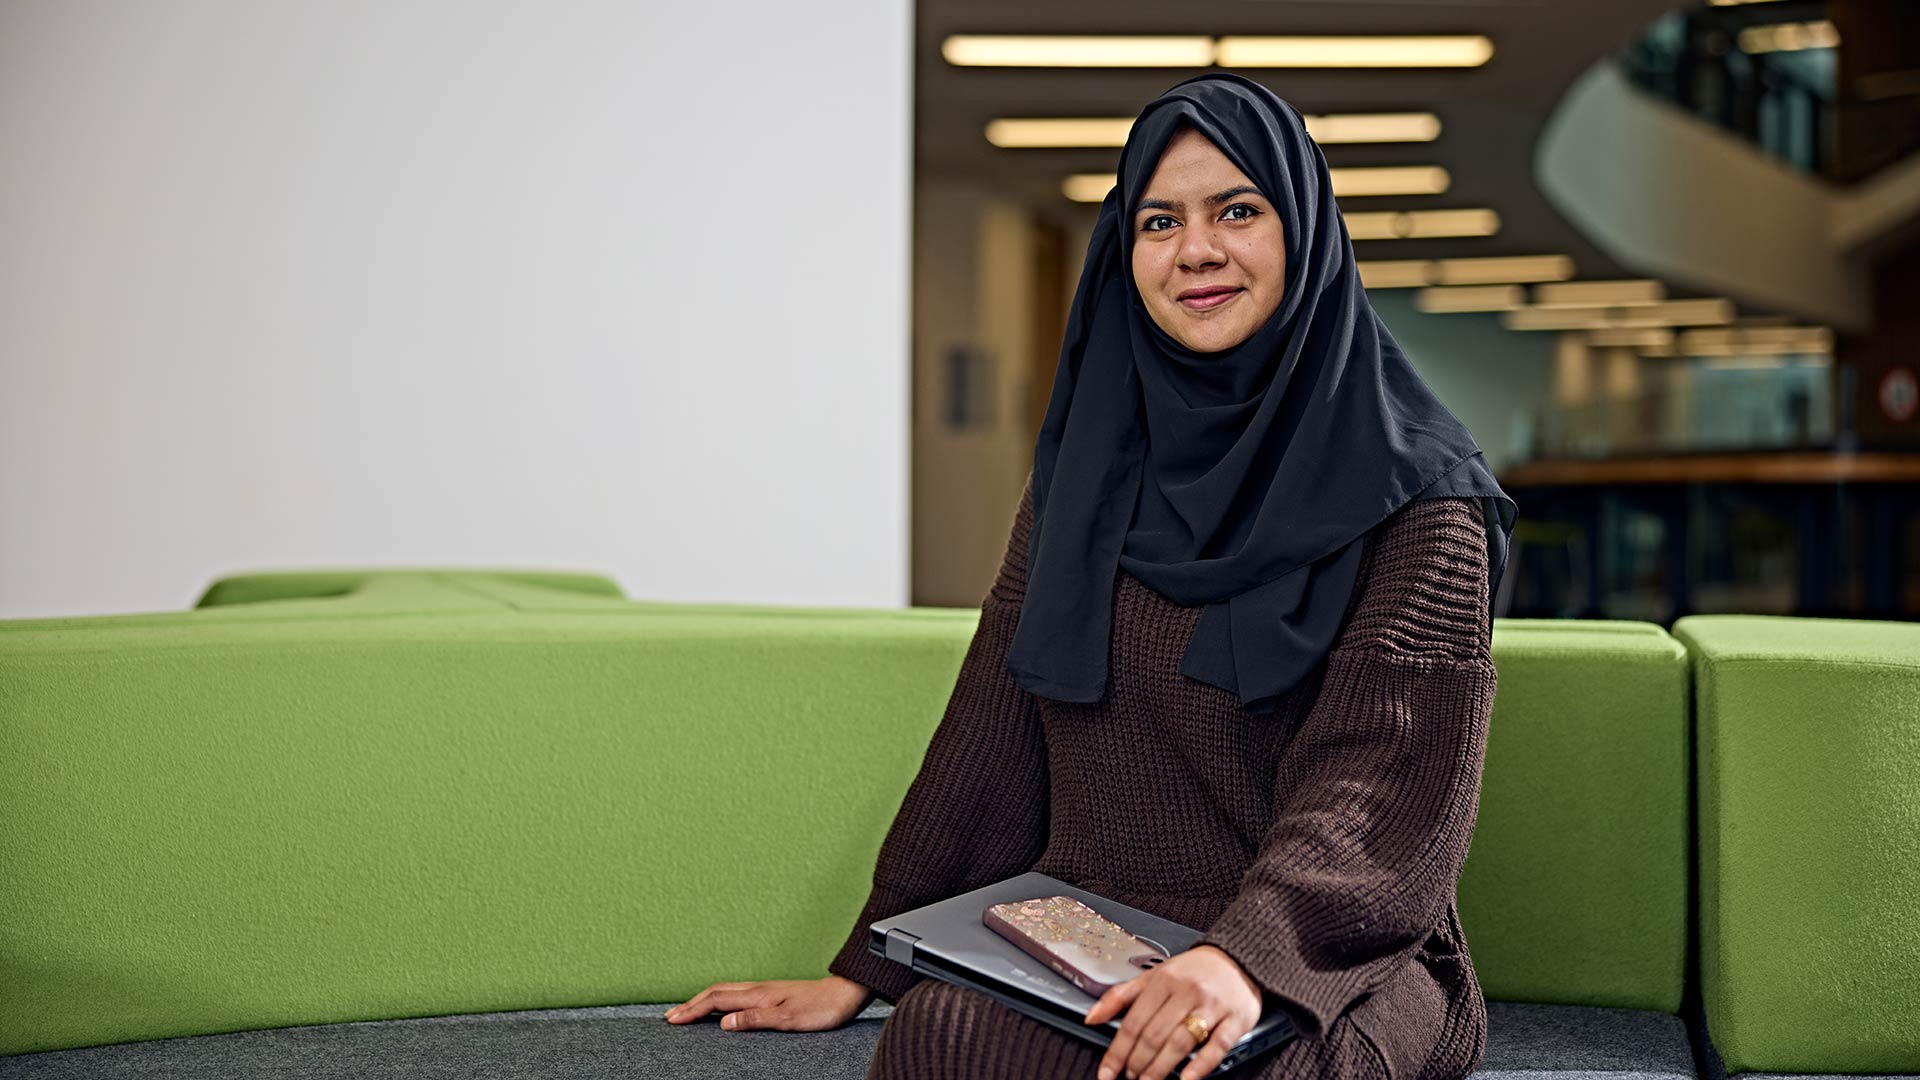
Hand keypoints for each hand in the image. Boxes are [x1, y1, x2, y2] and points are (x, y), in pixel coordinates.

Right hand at [664, 975, 871, 1031]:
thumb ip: (755, 1020)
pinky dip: (719, 999)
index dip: (693, 1010)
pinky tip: (720, 1006)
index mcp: (758, 994)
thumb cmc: (820, 1009)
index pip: (717, 1000)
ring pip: (725, 990)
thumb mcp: (788, 1019)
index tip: (673, 1020)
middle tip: (670, 1016)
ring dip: (702, 999)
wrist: (844, 994)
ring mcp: (765, 989)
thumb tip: (723, 1023)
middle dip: (691, 1004)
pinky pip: (736, 993)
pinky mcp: (772, 992)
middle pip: (716, 992)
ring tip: (687, 1010)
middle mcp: (758, 988)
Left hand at [1084, 944, 1262, 1079]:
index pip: (1134, 1021)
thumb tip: (1092, 1017)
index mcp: (1165, 980)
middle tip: (1129, 1078)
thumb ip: (1121, 995)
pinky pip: (1217, 1046)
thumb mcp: (1154, 975)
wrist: (1238, 958)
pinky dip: (1200, 1065)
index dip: (1117, 1051)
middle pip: (1155, 1035)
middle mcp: (1188, 991)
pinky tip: (1185, 1079)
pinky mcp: (1236, 1019)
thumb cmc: (1193, 971)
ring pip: (1181, 1042)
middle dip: (1137, 1063)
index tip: (1107, 1072)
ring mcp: (1213, 1006)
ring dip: (1160, 1068)